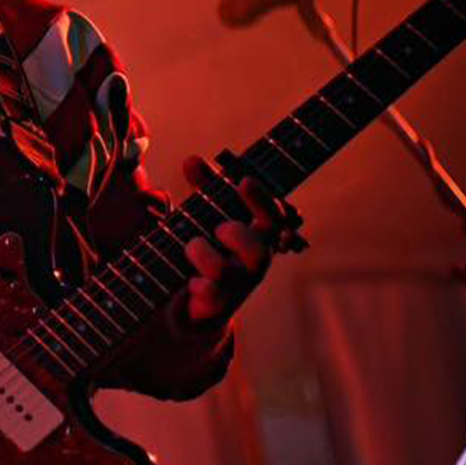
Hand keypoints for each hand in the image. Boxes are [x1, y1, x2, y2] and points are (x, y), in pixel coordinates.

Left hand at [180, 154, 301, 324]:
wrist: (203, 295)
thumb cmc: (214, 243)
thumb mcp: (210, 211)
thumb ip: (205, 186)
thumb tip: (192, 160)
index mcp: (257, 236)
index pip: (273, 217)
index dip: (261, 200)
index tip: (244, 181)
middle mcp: (252, 262)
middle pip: (259, 251)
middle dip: (238, 236)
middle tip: (219, 228)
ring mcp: (236, 285)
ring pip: (227, 272)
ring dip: (204, 255)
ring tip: (192, 246)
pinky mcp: (216, 304)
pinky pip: (213, 298)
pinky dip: (202, 287)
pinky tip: (192, 280)